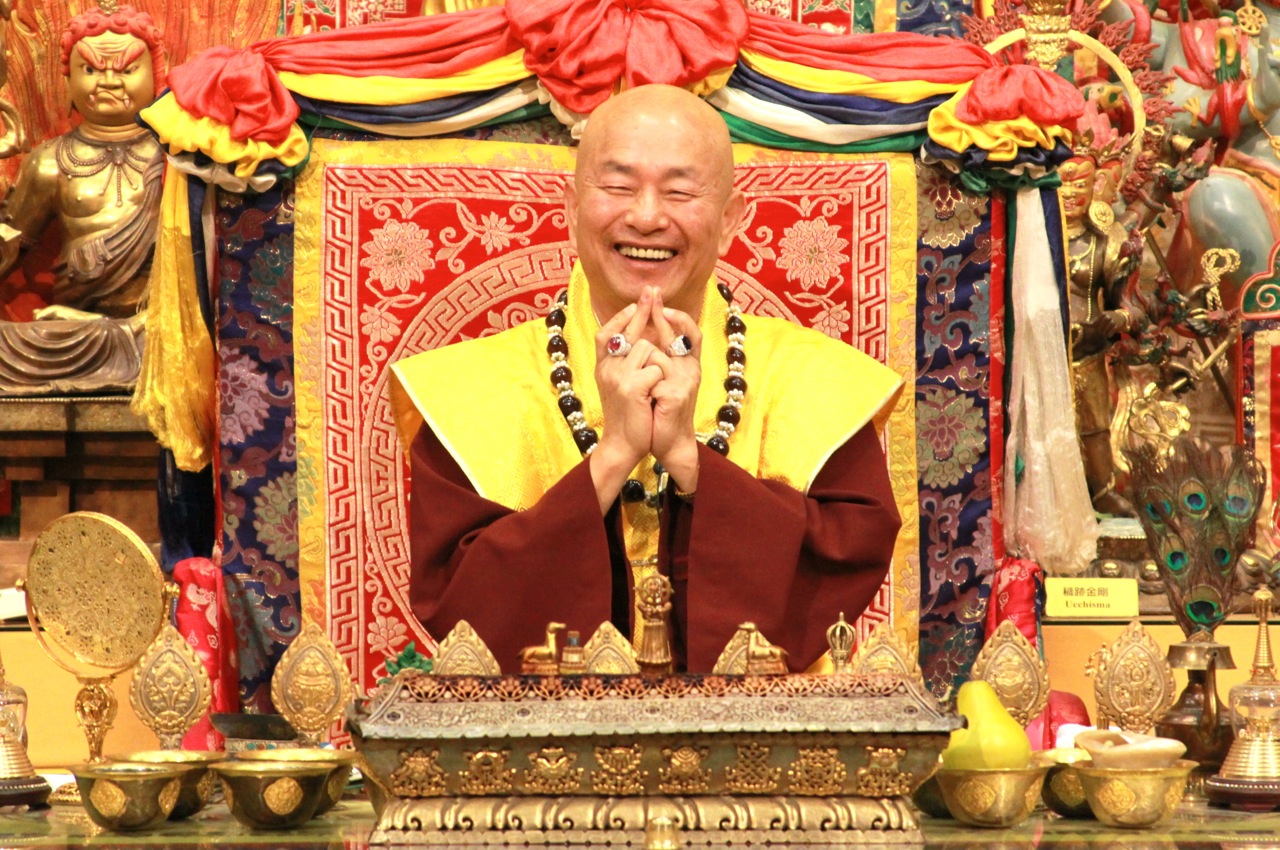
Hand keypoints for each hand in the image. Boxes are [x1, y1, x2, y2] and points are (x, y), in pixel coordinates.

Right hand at [589, 290, 662, 511]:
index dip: (621, 317)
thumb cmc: (628, 416)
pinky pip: (655, 368)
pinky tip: (654, 395)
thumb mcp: (621, 386)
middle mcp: (606, 369)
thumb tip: (639, 338)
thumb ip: (624, 363)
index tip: (636, 303)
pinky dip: (660, 379)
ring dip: (656, 362)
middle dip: (642, 311)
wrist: (622, 445)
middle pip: (627, 332)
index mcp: (603, 368)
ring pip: (645, 348)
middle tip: (652, 291)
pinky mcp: (631, 387)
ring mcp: (617, 377)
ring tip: (651, 387)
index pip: (606, 334)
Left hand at [648, 289, 701, 491]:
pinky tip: (646, 397)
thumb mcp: (658, 380)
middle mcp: (691, 369)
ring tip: (643, 386)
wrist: (666, 442)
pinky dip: (642, 383)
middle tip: (651, 291)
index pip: (689, 332)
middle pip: (677, 333)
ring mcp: (685, 381)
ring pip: (654, 354)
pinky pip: (650, 374)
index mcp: (687, 365)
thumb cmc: (660, 412)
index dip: (678, 316)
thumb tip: (640, 330)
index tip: (660, 302)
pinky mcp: (676, 393)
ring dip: (641, 367)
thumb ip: (655, 358)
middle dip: (660, 312)